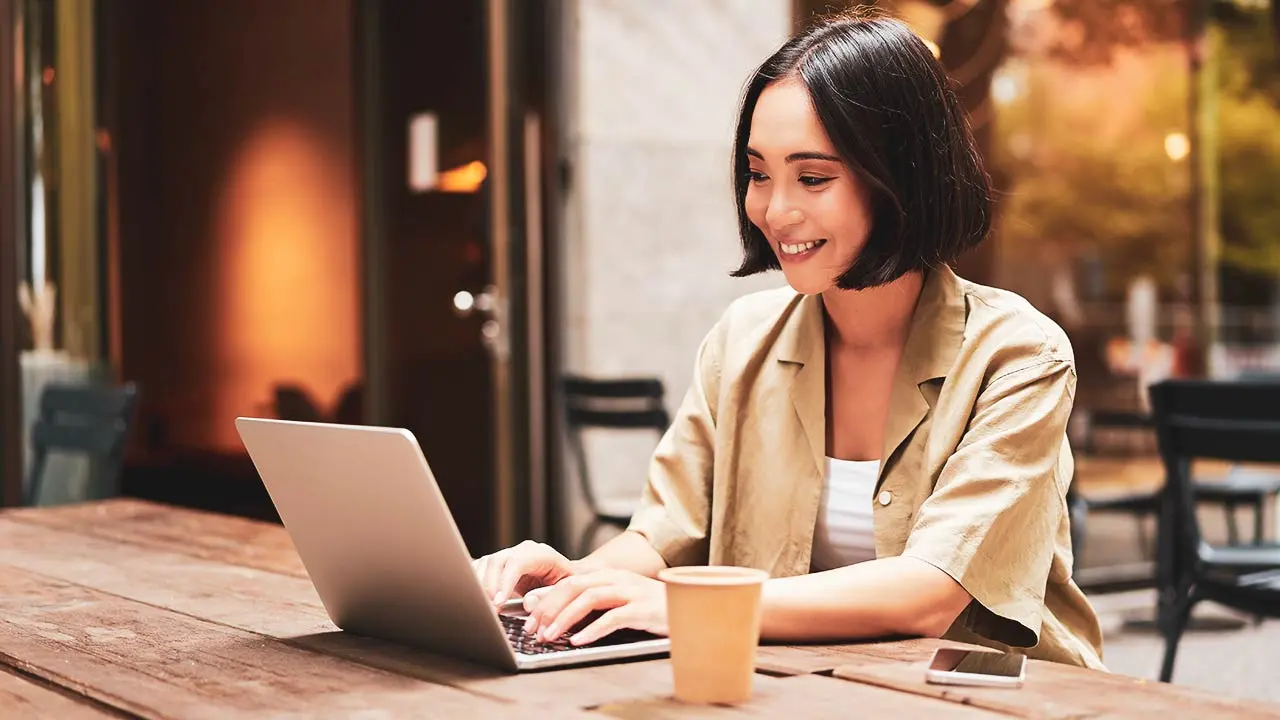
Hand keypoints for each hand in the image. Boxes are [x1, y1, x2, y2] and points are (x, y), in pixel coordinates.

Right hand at [472, 540, 574, 607]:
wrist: (564, 578)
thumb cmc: (567, 585)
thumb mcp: (565, 591)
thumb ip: (549, 596)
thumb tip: (528, 602)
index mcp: (540, 554)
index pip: (517, 562)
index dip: (505, 582)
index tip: (498, 602)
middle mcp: (521, 552)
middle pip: (497, 561)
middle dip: (489, 586)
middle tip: (489, 609)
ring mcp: (507, 556)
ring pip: (485, 564)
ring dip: (480, 586)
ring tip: (483, 607)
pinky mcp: (497, 565)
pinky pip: (479, 569)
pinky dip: (475, 584)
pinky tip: (477, 599)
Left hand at [522, 568, 666, 645]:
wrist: (690, 608)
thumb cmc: (651, 608)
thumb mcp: (619, 602)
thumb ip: (592, 605)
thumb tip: (557, 613)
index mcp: (609, 575)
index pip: (570, 582)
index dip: (546, 599)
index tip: (529, 618)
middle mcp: (617, 579)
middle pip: (575, 586)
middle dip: (549, 607)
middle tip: (533, 629)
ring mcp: (631, 592)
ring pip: (589, 598)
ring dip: (565, 618)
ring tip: (550, 636)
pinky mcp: (643, 609)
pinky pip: (613, 618)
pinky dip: (593, 630)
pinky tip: (579, 641)